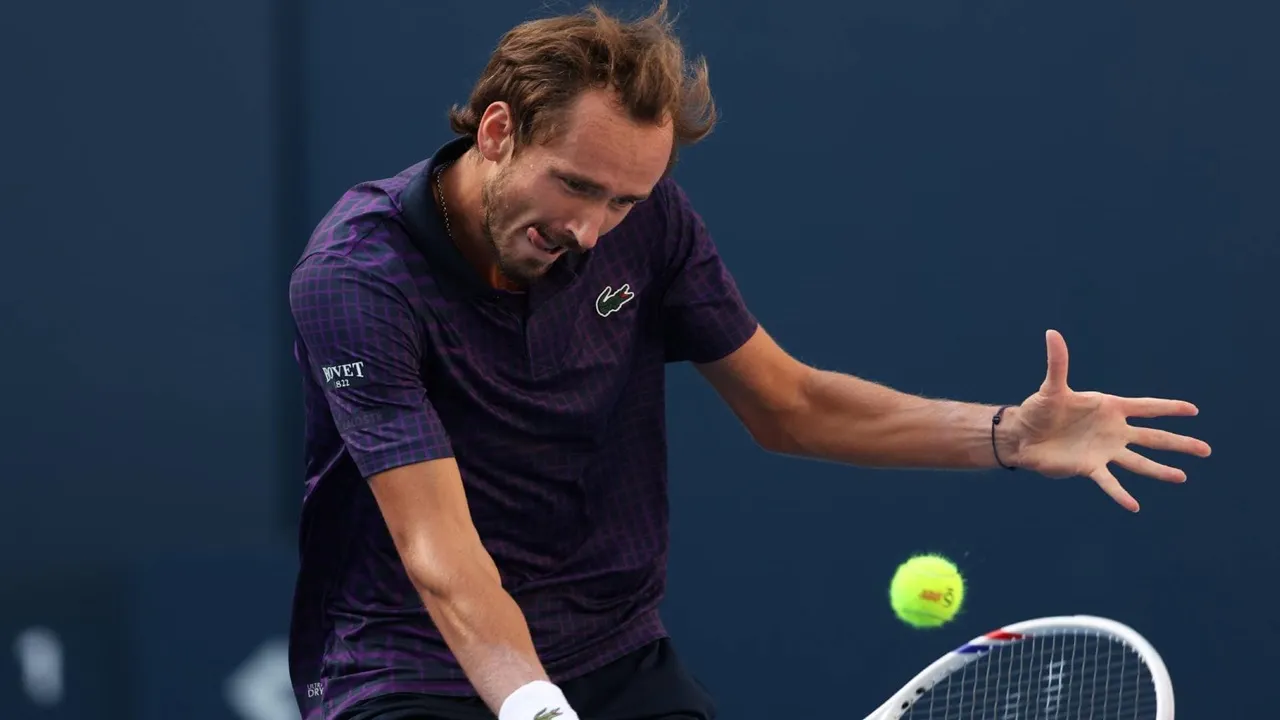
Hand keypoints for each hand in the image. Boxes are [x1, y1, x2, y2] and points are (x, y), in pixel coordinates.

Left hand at [1006, 330, 1211, 511]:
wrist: (1022, 436)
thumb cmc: (1038, 409)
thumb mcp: (1051, 386)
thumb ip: (1057, 362)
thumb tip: (1052, 333)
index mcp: (1108, 408)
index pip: (1145, 407)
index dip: (1168, 407)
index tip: (1193, 410)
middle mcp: (1112, 430)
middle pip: (1152, 437)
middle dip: (1179, 443)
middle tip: (1206, 450)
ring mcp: (1103, 450)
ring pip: (1138, 462)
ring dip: (1159, 470)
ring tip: (1182, 477)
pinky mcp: (1089, 467)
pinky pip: (1109, 482)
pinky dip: (1120, 494)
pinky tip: (1134, 506)